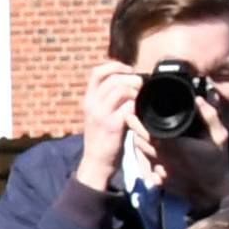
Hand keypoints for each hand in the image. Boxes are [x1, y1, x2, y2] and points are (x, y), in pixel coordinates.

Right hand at [76, 60, 140, 190]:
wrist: (96, 161)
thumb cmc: (101, 137)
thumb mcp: (97, 114)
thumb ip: (107, 99)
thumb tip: (128, 82)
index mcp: (88, 99)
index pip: (97, 72)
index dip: (115, 66)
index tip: (128, 71)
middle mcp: (92, 104)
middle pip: (114, 79)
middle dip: (132, 80)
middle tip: (140, 89)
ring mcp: (101, 115)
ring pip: (122, 90)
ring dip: (136, 92)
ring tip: (140, 101)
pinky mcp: (112, 125)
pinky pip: (129, 106)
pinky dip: (138, 107)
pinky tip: (139, 113)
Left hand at [144, 86, 228, 210]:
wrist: (213, 190)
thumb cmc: (217, 161)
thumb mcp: (219, 136)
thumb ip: (210, 116)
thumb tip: (199, 98)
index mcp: (177, 147)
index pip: (150, 133)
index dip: (139, 124)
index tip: (134, 112)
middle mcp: (165, 159)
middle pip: (141, 142)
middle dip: (135, 129)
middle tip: (131, 117)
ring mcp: (160, 170)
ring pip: (141, 152)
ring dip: (137, 141)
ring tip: (137, 129)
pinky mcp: (158, 179)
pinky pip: (145, 163)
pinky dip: (143, 154)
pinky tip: (147, 147)